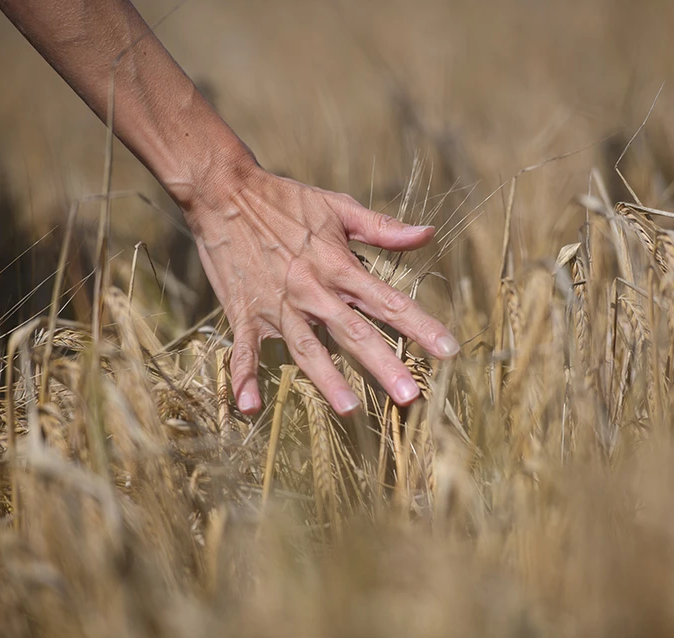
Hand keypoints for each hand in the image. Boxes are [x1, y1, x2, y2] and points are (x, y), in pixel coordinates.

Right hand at [185, 164, 460, 415]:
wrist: (223, 192)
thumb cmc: (285, 198)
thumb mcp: (337, 206)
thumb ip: (381, 227)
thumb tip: (428, 234)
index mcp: (338, 265)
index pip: (388, 301)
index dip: (421, 326)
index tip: (449, 351)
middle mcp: (311, 290)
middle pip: (353, 332)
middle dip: (384, 365)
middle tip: (410, 397)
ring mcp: (276, 305)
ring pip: (306, 348)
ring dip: (326, 379)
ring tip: (349, 410)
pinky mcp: (244, 312)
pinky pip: (243, 350)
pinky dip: (243, 377)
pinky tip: (249, 408)